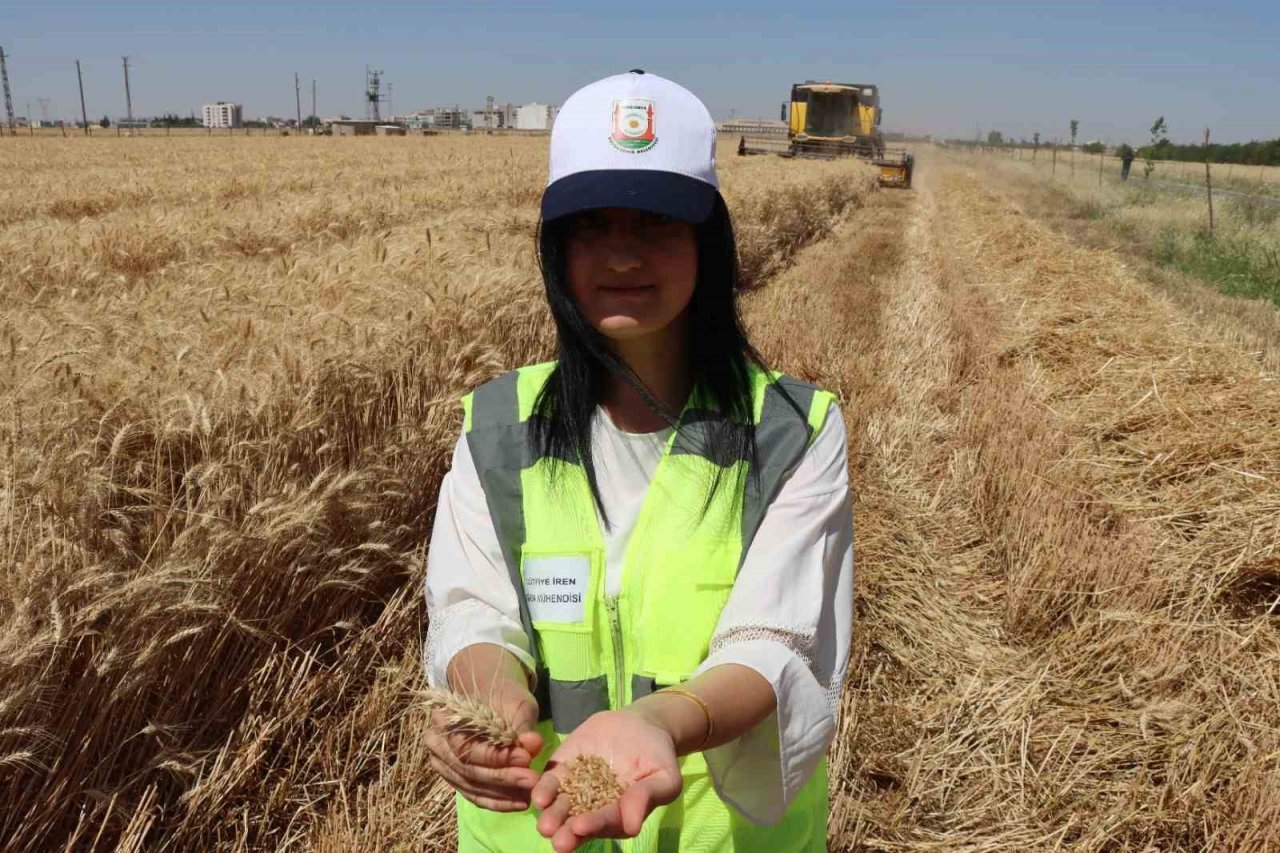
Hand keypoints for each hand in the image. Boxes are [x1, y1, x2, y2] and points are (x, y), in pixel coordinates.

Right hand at [426, 650, 544, 811]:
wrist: (492, 696)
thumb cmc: (503, 697)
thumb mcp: (516, 704)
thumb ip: (522, 725)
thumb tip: (534, 744)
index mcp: (444, 718)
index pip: (467, 746)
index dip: (496, 756)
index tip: (526, 758)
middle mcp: (437, 744)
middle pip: (468, 769)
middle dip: (503, 778)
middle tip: (532, 779)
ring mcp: (443, 764)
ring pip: (471, 786)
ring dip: (502, 794)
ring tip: (530, 793)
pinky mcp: (456, 779)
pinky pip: (474, 795)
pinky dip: (498, 801)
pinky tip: (520, 802)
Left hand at [532, 708, 682, 851]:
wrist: (640, 724)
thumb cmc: (656, 755)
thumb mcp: (662, 776)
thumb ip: (646, 797)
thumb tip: (633, 827)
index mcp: (618, 816)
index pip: (605, 823)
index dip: (595, 825)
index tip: (582, 827)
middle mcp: (593, 808)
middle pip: (577, 823)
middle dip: (568, 833)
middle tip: (558, 841)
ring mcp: (575, 789)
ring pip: (560, 807)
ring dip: (552, 816)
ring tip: (545, 825)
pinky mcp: (562, 769)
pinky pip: (550, 783)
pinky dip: (543, 790)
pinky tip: (538, 796)